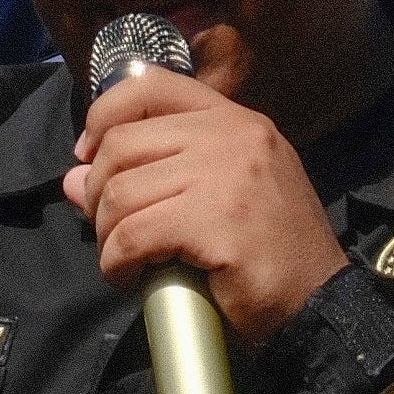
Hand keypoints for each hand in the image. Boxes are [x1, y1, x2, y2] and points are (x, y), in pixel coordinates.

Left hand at [60, 65, 346, 344]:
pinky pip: (133, 234)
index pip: (149, 86)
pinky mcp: (215, 219)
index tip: (89, 158)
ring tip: (122, 261)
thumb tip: (72, 178)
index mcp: (236, 120)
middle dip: (98, 192)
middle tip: (108, 230)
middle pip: (122, 143)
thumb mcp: (217, 198)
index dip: (103, 117)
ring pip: (121, 191)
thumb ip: (153, 176)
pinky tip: (130, 278)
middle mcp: (233, 134)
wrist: (322, 307)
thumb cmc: (270, 256)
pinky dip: (116, 262)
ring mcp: (227, 173)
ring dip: (107, 234)